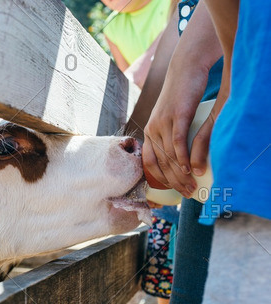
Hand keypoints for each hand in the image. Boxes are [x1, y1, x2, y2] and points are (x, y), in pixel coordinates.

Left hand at [141, 1, 223, 196]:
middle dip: (175, 182)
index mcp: (150, 133)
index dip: (161, 180)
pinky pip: (177, 140)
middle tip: (189, 194)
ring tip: (193, 185)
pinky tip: (190, 168)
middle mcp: (152, 130)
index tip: (173, 192)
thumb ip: (173, 138)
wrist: (184, 70)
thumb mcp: (172, 120)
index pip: (150, 164)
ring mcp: (162, 122)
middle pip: (162, 164)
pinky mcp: (175, 115)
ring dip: (181, 174)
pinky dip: (183, 156)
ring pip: (169, 156)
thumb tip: (180, 159)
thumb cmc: (182, 97)